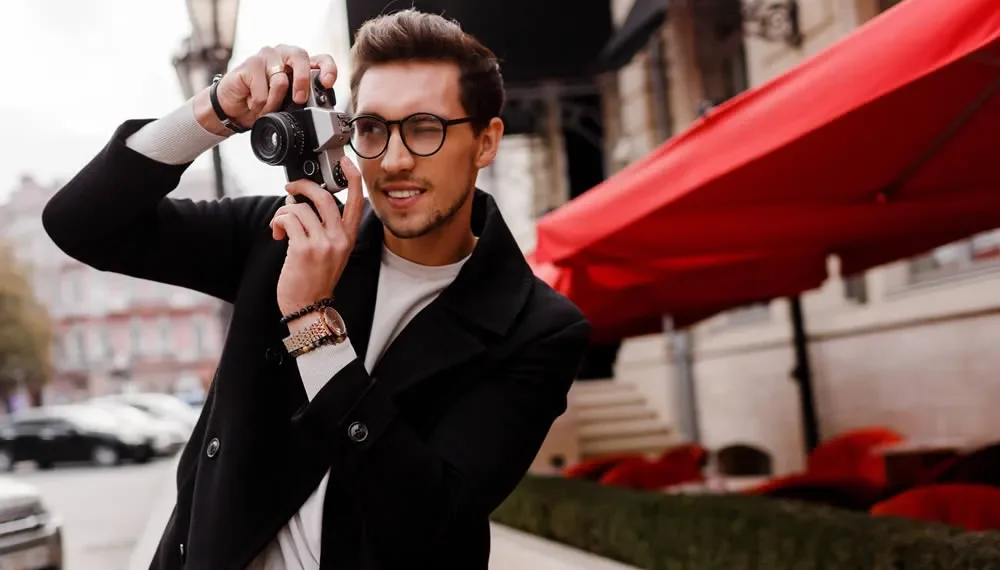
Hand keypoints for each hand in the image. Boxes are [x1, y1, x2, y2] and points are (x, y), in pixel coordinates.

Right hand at [193, 44, 337, 134]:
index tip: (328, 83)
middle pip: (300, 57)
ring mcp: (266, 56)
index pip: (321, 59)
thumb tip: (318, 111)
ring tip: (266, 108)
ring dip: (274, 103)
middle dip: (302, 81)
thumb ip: (302, 99)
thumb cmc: (264, 101)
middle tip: (299, 100)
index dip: (328, 69)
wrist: (235, 106)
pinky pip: (261, 90)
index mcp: (300, 64)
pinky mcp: (249, 64)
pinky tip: (252, 102)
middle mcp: (285, 54)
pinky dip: (259, 104)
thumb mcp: (289, 103)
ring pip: (280, 80)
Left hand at [271, 156, 364, 317]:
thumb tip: (301, 203)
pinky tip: (277, 232)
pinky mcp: (303, 249)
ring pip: (300, 208)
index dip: (351, 177)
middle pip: (324, 197)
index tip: (345, 162)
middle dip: (303, 186)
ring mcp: (322, 244)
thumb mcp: (331, 253)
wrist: (308, 307)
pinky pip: (288, 220)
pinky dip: (278, 222)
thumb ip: (323, 228)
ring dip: (283, 212)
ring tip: (280, 225)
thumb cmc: (315, 281)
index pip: (356, 201)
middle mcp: (339, 238)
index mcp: (348, 237)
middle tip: (291, 188)